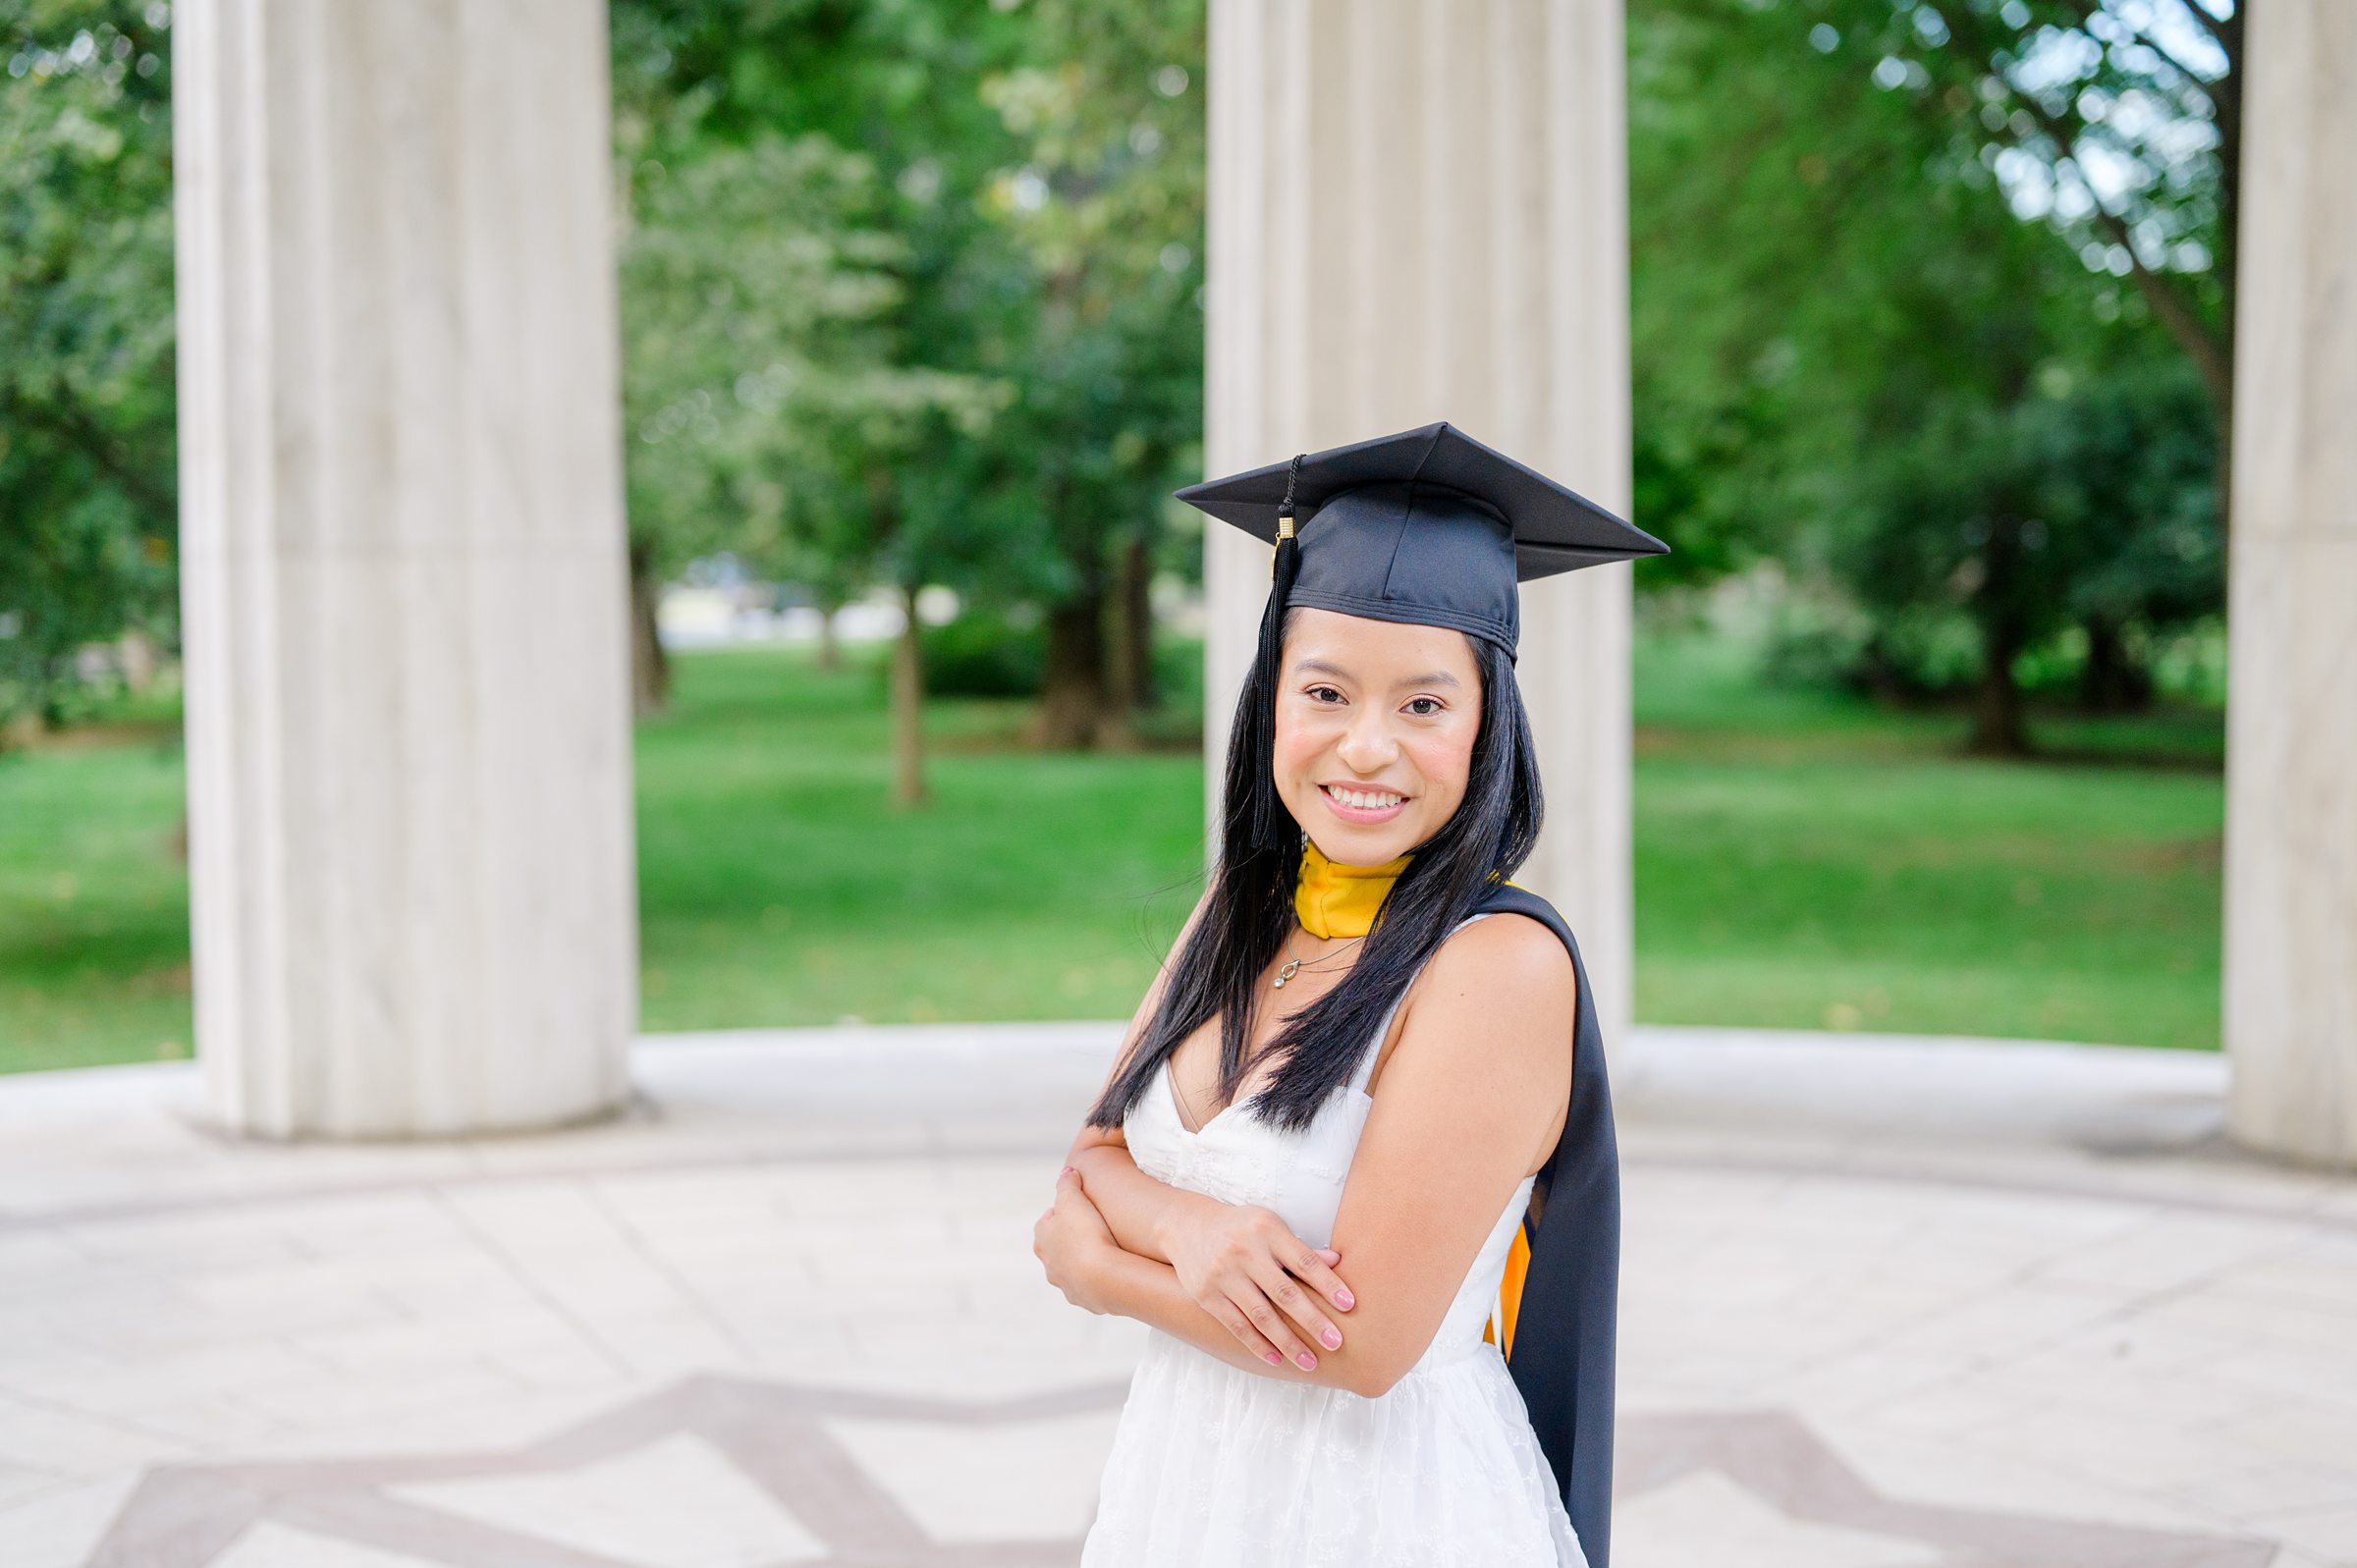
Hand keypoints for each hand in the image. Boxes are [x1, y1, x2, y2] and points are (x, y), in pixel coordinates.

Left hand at [1034, 1166, 1117, 1312]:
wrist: (1102, 1277)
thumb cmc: (1084, 1234)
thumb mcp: (1073, 1198)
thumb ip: (1067, 1183)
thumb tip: (1066, 1172)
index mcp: (1042, 1238)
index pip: (1048, 1219)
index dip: (1065, 1211)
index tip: (1082, 1207)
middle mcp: (1048, 1263)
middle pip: (1058, 1246)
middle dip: (1072, 1237)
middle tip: (1094, 1228)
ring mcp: (1064, 1284)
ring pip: (1071, 1268)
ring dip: (1083, 1260)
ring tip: (1105, 1252)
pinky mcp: (1083, 1300)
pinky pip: (1089, 1286)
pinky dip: (1097, 1279)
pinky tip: (1111, 1272)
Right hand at [1160, 1199, 1354, 1372]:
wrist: (1187, 1226)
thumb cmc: (1241, 1228)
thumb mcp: (1270, 1227)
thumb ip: (1300, 1249)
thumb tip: (1338, 1261)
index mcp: (1267, 1230)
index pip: (1304, 1261)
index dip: (1328, 1284)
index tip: (1349, 1305)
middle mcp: (1245, 1252)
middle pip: (1285, 1293)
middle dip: (1313, 1320)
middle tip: (1337, 1342)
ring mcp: (1223, 1274)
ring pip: (1261, 1316)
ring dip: (1288, 1343)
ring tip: (1310, 1363)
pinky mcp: (1206, 1295)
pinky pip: (1237, 1326)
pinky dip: (1258, 1345)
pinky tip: (1277, 1359)